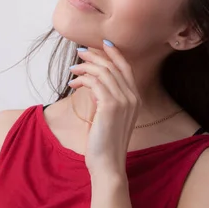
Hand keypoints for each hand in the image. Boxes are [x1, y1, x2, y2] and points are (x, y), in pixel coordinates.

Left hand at [67, 40, 141, 178]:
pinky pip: (95, 82)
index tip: (101, 44)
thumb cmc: (105, 143)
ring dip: (85, 66)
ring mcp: (124, 101)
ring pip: (103, 71)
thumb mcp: (109, 118)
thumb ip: (106, 100)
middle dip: (95, 56)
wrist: (108, 163)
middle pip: (114, 66)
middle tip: (79, 53)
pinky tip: (73, 84)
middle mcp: (133, 97)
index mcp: (136, 99)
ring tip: (72, 70)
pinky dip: (82, 79)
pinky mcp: (110, 105)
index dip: (114, 54)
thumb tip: (94, 86)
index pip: (126, 68)